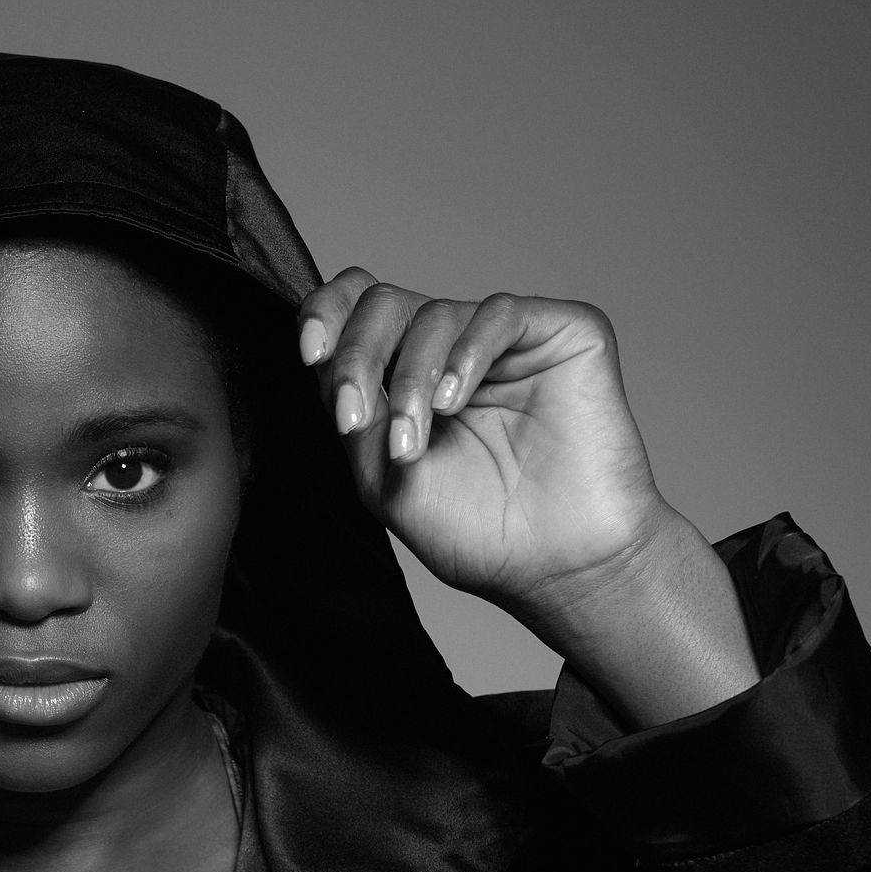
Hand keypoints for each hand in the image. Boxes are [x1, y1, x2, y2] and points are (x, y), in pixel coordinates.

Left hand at [298, 268, 756, 724]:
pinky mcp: (561, 332)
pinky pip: (499, 313)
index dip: (326, 315)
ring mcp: (504, 340)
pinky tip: (455, 399)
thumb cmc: (477, 531)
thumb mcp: (382, 478)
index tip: (309, 353)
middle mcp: (451, 348)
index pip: (354, 313)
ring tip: (411, 440)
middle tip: (354, 418)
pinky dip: (466, 352)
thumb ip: (353, 415)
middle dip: (356, 356)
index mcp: (404, 376)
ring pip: (434, 313)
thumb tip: (324, 359)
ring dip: (409, 378)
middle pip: (383, 303)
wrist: (559, 568)